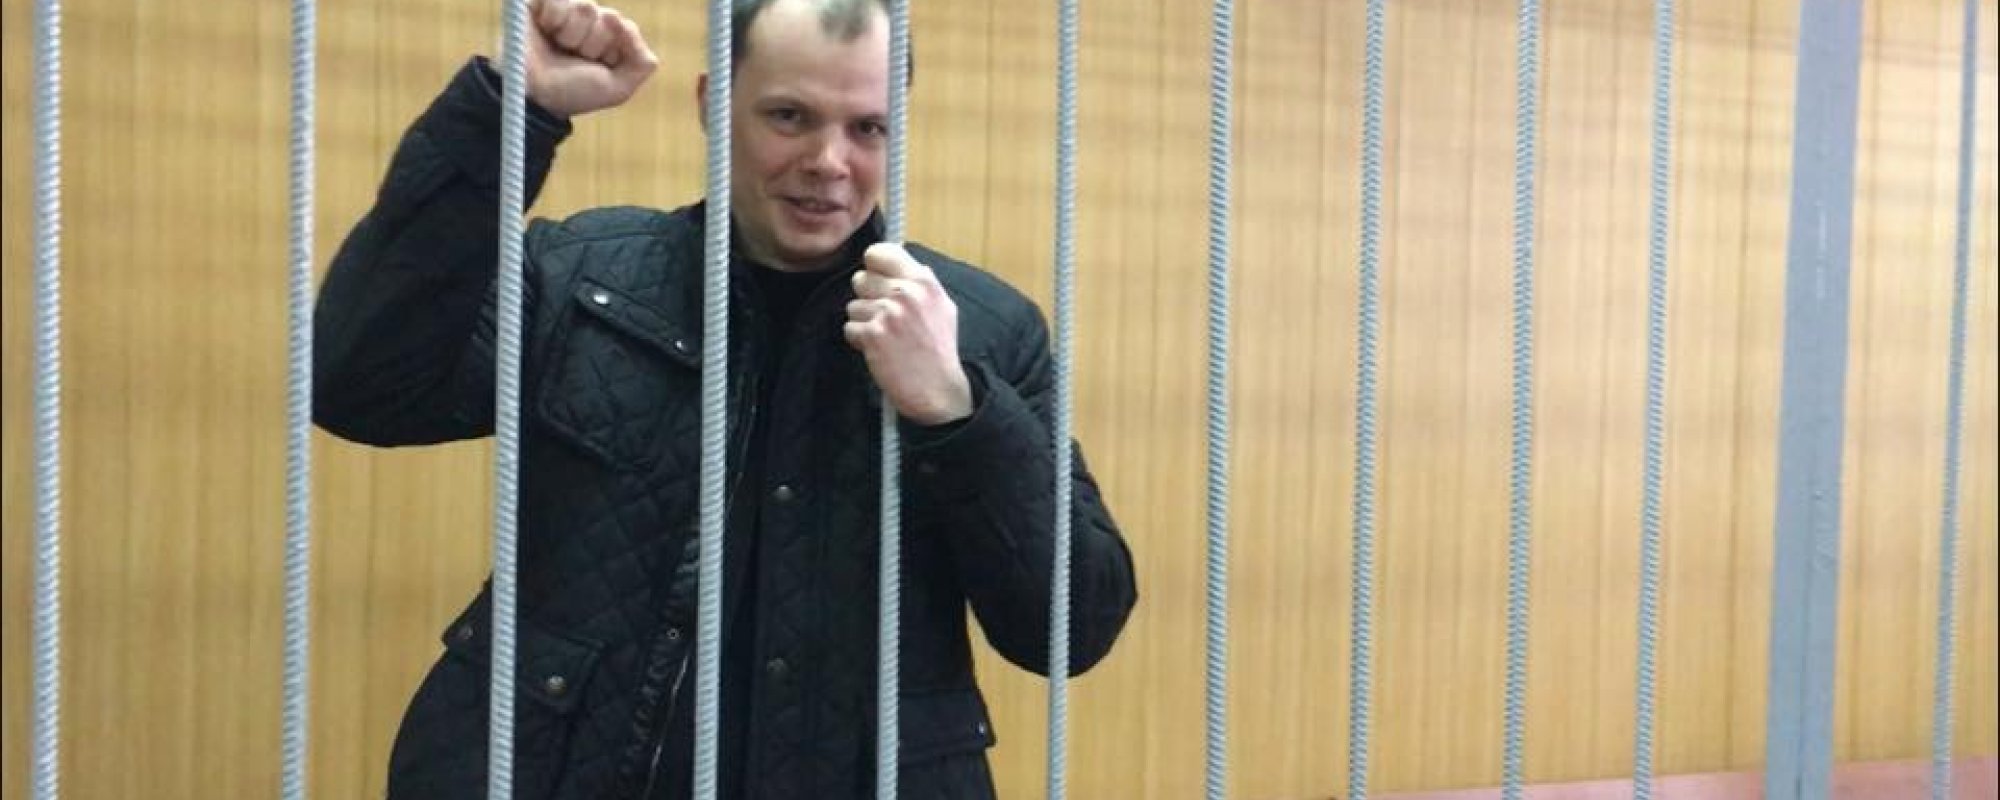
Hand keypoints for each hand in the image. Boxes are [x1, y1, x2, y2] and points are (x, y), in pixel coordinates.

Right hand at [522, 0, 658, 117]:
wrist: (532, 96)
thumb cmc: (572, 93)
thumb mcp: (618, 88)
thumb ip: (642, 62)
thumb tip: (627, 23)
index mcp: (608, 36)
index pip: (624, 26)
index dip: (610, 50)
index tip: (595, 66)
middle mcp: (587, 20)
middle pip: (607, 16)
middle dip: (592, 45)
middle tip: (572, 58)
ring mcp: (564, 9)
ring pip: (585, 7)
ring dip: (571, 35)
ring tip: (557, 46)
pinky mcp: (539, 2)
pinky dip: (553, 17)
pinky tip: (544, 30)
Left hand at [845, 244, 972, 426]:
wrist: (938, 389)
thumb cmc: (939, 351)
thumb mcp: (943, 308)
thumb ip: (922, 283)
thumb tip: (901, 262)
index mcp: (924, 281)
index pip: (881, 252)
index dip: (874, 266)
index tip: (876, 278)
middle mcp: (906, 293)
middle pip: (861, 279)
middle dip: (868, 298)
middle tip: (884, 317)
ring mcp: (888, 313)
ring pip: (853, 306)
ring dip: (864, 323)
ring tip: (885, 337)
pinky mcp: (873, 335)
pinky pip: (850, 328)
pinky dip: (860, 341)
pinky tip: (879, 350)